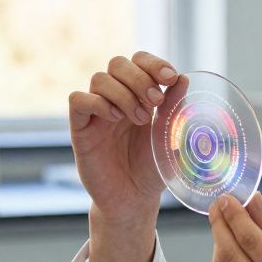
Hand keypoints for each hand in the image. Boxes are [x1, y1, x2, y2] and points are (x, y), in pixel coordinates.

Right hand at [69, 51, 177, 222]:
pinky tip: (115, 118)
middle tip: (155, 102)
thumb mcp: (168, 136)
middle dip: (140, 77)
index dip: (153, 63)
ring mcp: (96, 113)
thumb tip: (184, 79)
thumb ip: (174, 108)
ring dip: (124, 94)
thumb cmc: (152, 169)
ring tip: (140, 119)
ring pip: (100, 78)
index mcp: (137, 96)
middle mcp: (115, 99)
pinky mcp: (80, 129)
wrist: (133, 200)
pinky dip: (97, 102)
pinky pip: (77, 100)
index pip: (138, 61)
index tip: (170, 78)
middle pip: (118, 63)